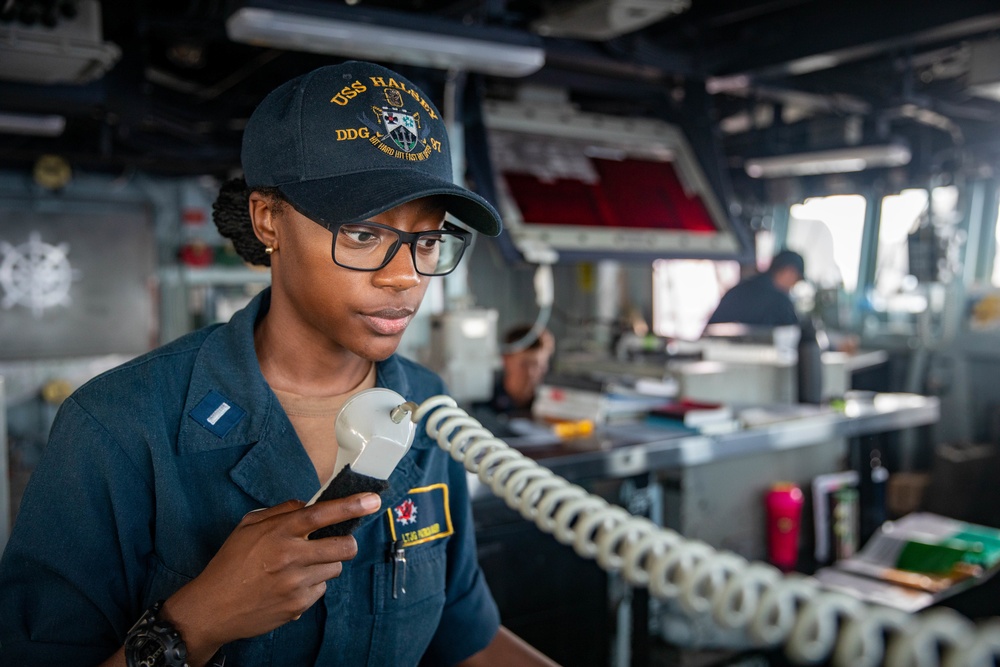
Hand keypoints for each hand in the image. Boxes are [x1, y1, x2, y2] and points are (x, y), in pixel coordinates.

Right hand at [161, 492, 381, 663]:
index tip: (373, 500)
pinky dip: (312, 586)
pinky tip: (291, 585)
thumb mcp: (247, 527)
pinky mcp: (298, 606)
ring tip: (301, 567)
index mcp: (278, 532)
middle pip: (343, 546)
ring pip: (335, 569)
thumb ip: (279, 512)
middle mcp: (290, 556)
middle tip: (335, 543)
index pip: (321, 514)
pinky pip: (321, 590)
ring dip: (326, 565)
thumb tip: (307, 503)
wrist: (212, 608)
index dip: (351, 506)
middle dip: (346, 542)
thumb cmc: (229, 564)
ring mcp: (296, 584)